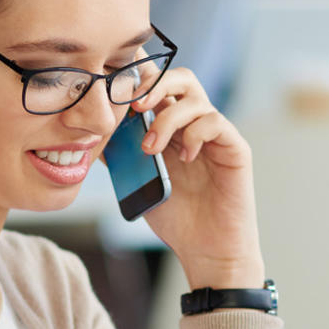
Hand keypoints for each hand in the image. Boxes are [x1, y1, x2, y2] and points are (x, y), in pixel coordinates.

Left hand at [128, 68, 265, 289]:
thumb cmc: (175, 218)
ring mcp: (216, 135)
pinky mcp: (235, 148)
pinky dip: (194, 134)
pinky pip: (214, 122)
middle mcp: (195, 124)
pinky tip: (184, 158)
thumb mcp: (136, 181)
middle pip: (181, 78)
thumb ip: (120, 154)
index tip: (116, 93)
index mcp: (172, 127)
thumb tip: (93, 131)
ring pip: (195, 98)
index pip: (159, 87)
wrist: (205, 250)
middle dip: (155, 84)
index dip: (139, 81)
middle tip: (135, 106)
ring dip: (166, 119)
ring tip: (151, 149)